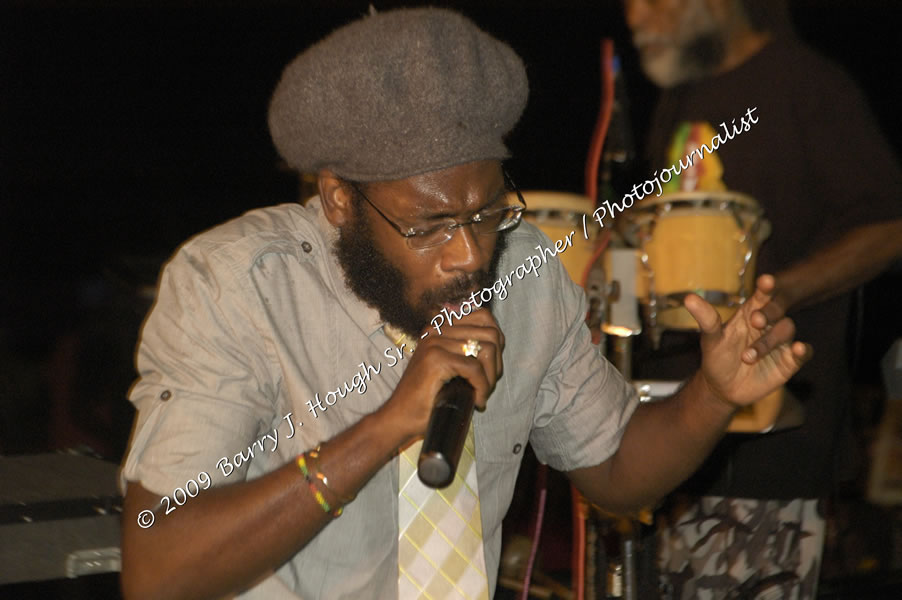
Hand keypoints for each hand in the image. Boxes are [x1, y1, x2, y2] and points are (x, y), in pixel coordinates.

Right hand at [382, 309, 504, 441]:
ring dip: (491, 377)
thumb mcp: (452, 367)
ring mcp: (435, 342)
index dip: (497, 343)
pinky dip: (482, 387)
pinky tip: (477, 401)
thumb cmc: (429, 397)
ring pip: (486, 349)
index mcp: (440, 327)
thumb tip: (498, 340)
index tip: (491, 369)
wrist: (401, 418)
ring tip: (481, 394)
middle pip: (490, 333)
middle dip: (497, 363)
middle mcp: (436, 329)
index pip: (484, 318)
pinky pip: (475, 368)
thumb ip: (468, 350)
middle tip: (487, 386)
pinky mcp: (436, 359)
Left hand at [685, 274, 810, 408]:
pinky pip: (803, 352)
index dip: (766, 287)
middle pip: (777, 310)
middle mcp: (768, 325)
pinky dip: (802, 350)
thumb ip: (706, 319)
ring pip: (787, 330)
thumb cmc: (717, 358)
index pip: (762, 296)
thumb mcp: (710, 339)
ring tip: (747, 357)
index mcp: (750, 313)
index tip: (766, 281)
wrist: (723, 388)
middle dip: (770, 313)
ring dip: (769, 341)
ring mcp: (780, 343)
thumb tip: (689, 298)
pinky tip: (798, 349)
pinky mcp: (789, 361)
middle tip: (756, 320)